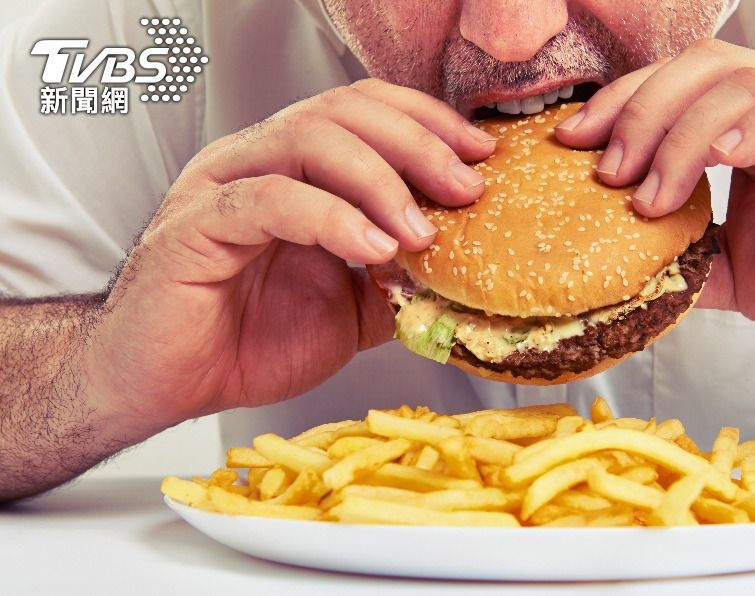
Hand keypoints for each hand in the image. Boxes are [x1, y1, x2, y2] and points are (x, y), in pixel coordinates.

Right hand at [83, 80, 496, 432]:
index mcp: (296, 169)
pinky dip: (330, 217)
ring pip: (308, 139)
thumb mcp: (352, 310)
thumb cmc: (247, 339)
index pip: (366, 111)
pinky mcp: (197, 224)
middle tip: (466, 188)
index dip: (428, 122)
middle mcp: (259, 161)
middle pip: (345, 111)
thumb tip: (465, 275)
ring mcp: (224, 185)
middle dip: (418, 144)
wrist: (168, 385)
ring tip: (421, 231)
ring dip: (380, 180)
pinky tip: (371, 249)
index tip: (481, 155)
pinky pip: (268, 198)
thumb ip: (402, 282)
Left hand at [555, 38, 754, 357]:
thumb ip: (684, 263)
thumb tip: (621, 278)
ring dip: (678, 133)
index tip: (569, 144)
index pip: (669, 91)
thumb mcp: (735, 275)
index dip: (616, 108)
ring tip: (649, 192)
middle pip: (692, 69)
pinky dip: (748, 124)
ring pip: (734, 81)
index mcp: (741, 132)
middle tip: (602, 171)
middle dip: (634, 112)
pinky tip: (717, 158)